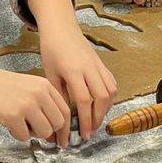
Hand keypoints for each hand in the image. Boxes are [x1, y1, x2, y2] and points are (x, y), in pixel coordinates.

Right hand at [0, 67, 69, 143]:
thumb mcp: (28, 87)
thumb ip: (43, 103)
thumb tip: (54, 129)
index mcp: (44, 85)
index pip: (65, 111)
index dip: (65, 128)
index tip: (61, 137)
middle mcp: (39, 93)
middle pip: (58, 124)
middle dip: (48, 132)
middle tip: (35, 130)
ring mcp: (27, 104)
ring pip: (45, 132)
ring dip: (33, 134)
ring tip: (20, 123)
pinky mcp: (13, 116)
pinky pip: (25, 137)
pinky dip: (17, 135)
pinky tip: (9, 123)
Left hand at [39, 27, 117, 142]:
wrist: (61, 27)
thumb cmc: (51, 49)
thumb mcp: (50, 73)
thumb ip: (60, 94)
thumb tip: (64, 116)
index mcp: (73, 71)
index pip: (84, 100)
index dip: (85, 120)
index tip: (82, 135)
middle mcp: (89, 68)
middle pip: (102, 97)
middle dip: (97, 118)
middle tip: (89, 131)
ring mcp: (98, 64)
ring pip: (111, 90)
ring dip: (105, 109)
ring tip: (95, 120)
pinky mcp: (102, 63)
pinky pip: (112, 82)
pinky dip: (110, 96)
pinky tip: (101, 104)